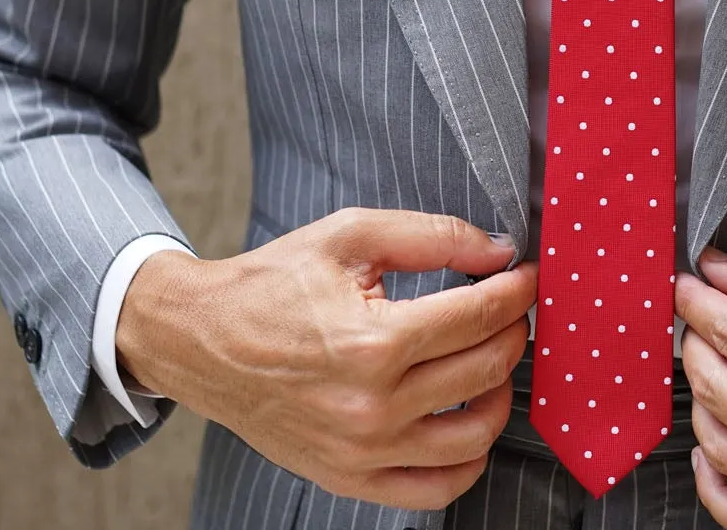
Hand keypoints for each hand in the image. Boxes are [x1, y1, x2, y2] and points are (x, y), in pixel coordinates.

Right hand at [117, 208, 535, 509]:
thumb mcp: (350, 235)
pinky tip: (467, 420)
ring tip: (491, 360)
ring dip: (502, 393)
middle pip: (486, 370)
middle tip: (507, 308)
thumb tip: (501, 250)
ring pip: (476, 435)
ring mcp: (362, 452)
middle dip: (512, 330)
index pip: (479, 317)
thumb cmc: (273, 284)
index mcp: (373, 341)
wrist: (199, 341)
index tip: (527, 275)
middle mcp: (372, 406)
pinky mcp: (349, 478)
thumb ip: (433, 236)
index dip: (516, 290)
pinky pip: (436, 489)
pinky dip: (468, 460)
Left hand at [673, 248, 726, 529]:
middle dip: (696, 346)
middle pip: (717, 392)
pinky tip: (711, 453)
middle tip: (699, 321)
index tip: (687, 287)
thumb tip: (715, 268)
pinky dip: (717, 489)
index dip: (699, 305)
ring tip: (709, 371)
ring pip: (721, 450)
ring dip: (701, 405)